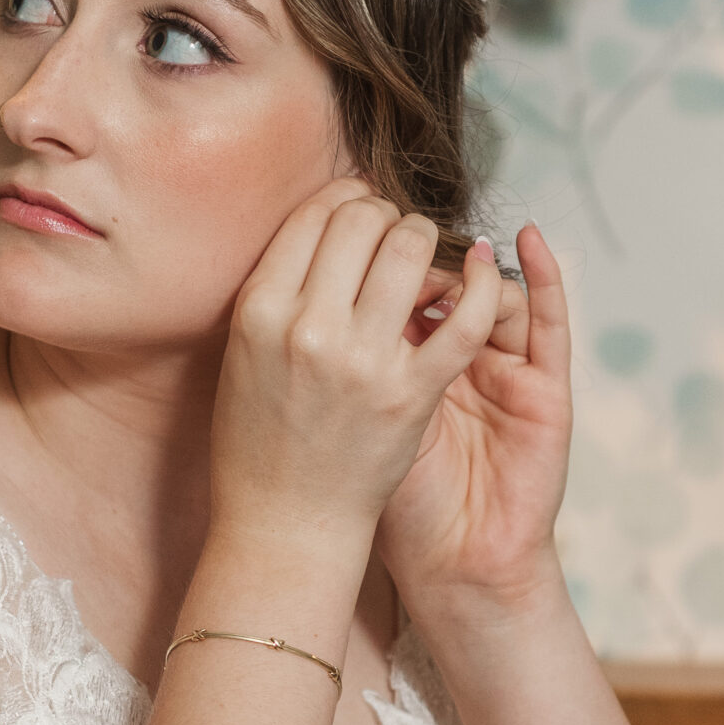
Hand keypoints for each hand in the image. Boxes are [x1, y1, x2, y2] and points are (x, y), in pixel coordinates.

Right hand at [210, 182, 504, 554]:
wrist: (285, 525)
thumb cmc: (259, 442)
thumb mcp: (243, 355)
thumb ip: (276, 292)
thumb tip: (321, 226)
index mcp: (259, 311)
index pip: (313, 216)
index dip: (346, 200)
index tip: (360, 212)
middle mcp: (307, 327)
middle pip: (363, 220)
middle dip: (388, 216)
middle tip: (395, 236)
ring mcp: (362, 361)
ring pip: (411, 250)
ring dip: (426, 242)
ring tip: (425, 262)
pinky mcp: (411, 394)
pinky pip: (463, 318)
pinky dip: (480, 286)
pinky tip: (480, 275)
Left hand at [375, 221, 571, 614]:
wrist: (452, 565)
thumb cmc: (394, 503)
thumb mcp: (364, 419)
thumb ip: (355, 362)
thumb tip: (320, 292)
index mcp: (416, 363)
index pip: (401, 288)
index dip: (377, 262)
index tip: (348, 256)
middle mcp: (465, 359)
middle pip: (444, 278)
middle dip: (416, 260)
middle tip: (392, 259)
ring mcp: (509, 370)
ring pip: (492, 290)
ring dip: (466, 271)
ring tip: (443, 271)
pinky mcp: (549, 388)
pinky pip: (551, 320)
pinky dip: (544, 275)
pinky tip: (527, 239)